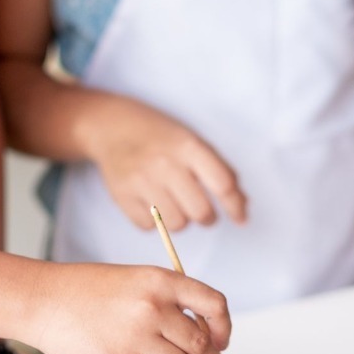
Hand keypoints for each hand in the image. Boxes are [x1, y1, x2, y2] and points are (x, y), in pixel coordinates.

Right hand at [27, 263, 231, 353]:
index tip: (222, 342)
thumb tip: (204, 337)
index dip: (224, 328)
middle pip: (202, 345)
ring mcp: (135, 337)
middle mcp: (153, 307)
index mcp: (161, 281)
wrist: (44, 300)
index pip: (214, 304)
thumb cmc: (88, 291)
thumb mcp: (136, 279)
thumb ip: (169, 300)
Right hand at [84, 96, 247, 230]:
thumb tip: (242, 203)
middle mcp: (164, 163)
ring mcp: (141, 180)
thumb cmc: (160, 136)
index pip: (222, 184)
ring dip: (181, 220)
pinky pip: (149, 227)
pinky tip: (153, 204)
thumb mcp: (192, 141)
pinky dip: (155, 222)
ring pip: (177, 224)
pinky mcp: (121, 195)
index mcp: (188, 146)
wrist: (111, 126)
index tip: (241, 218)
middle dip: (207, 217)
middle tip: (203, 211)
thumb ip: (219, 169)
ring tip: (175, 204)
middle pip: (201, 212)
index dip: (236, 206)